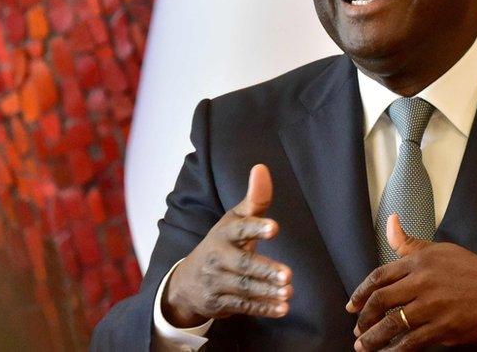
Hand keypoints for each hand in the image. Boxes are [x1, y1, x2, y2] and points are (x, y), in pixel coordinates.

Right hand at [162, 164, 292, 326]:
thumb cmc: (222, 243)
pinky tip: (282, 309)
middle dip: (264, 270)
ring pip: (244, 288)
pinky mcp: (219, 303)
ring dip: (267, 291)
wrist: (188, 281)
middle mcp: (217, 257)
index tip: (274, 227)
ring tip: (289, 292)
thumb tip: (262, 168)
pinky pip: (243, 306)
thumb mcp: (235, 220)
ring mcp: (216, 282)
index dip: (256, 228)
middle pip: (242, 264)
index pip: (239, 229)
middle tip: (287, 275)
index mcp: (224, 233)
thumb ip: (255, 199)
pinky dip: (263, 309)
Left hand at [346, 214, 476, 350]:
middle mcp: (423, 282)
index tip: (352, 305)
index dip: (361, 293)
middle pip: (381, 301)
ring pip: (392, 324)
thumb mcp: (441, 251)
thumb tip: (390, 221)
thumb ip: (410, 243)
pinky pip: (411, 342)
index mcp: (420, 262)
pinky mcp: (443, 328)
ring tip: (362, 345)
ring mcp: (433, 307)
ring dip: (373, 337)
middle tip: (357, 328)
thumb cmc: (473, 271)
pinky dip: (395, 350)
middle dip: (364, 317)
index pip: (380, 276)